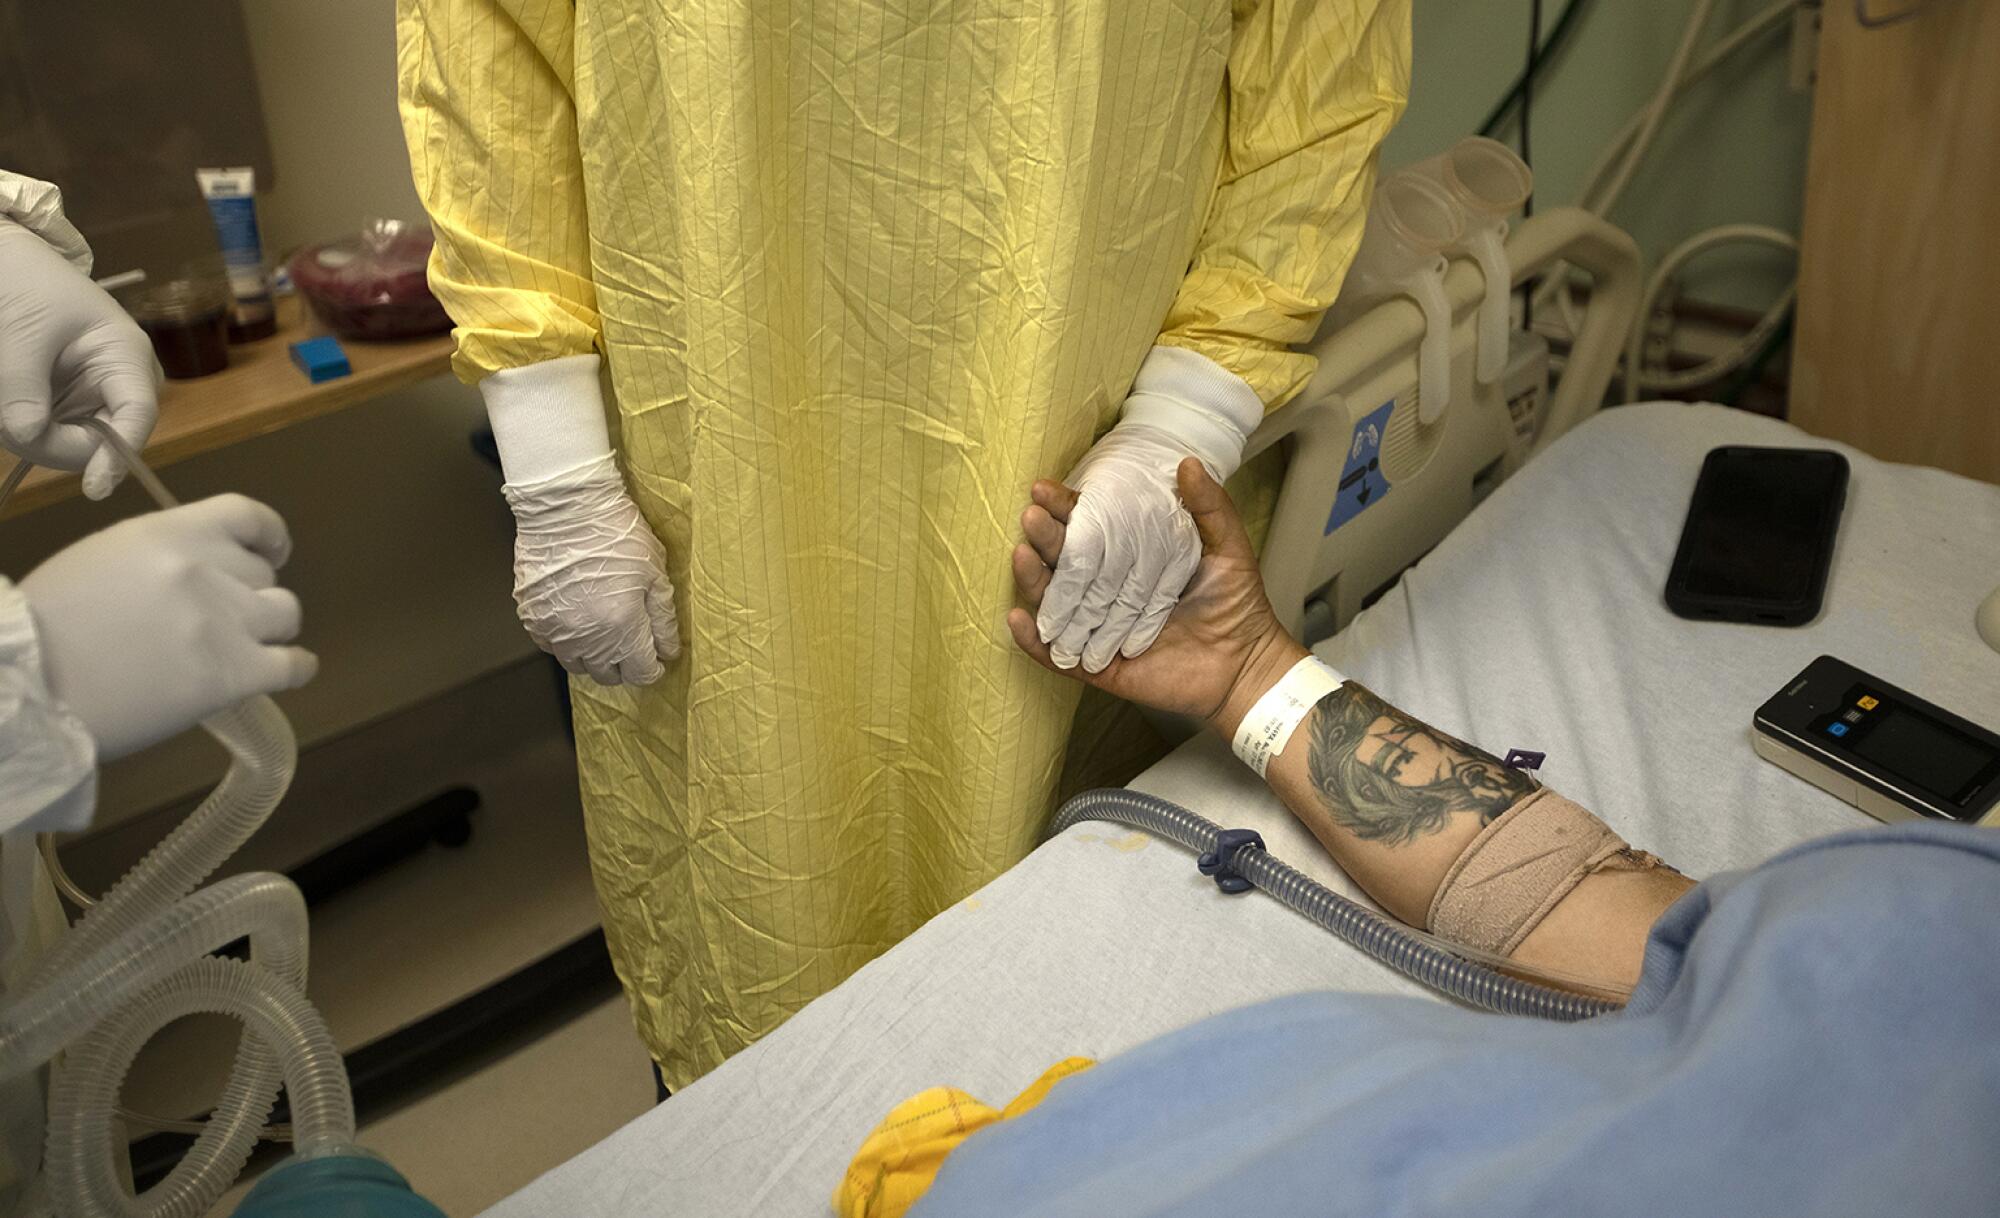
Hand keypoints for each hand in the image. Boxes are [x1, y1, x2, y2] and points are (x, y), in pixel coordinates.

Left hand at [0, 222, 158, 499]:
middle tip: (10, 425)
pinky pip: (43, 432)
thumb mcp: (21, 335)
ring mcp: (88, 396)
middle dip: (54, 442)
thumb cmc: (24, 283)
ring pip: (65, 442)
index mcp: (124, 357)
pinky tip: (5, 396)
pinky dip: (18, 425)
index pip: (136, 415)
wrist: (4, 261)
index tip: (93, 488)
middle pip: (98, 439)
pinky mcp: (62, 404)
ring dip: (27, 432)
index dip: (118, 454)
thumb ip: (23, 390)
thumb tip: (27, 436)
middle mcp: (115, 384)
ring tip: (3, 393)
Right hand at [20, 495, 317, 759]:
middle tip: (223, 620)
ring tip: (248, 647)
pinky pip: (293, 665)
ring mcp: (224, 621)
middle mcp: (205, 569)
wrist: (28, 686)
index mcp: (168, 533)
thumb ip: (158, 558)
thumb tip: (194, 571)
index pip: (246, 515)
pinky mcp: (234, 673)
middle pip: (264, 574)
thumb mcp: (99, 561)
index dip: (269, 535)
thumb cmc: (47, 628)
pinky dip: (297, 669)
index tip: (274, 551)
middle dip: (249, 595)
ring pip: (286, 614)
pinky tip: (288, 672)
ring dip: (270, 630)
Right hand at [504, 453, 679, 685]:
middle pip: (607, 675)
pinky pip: (551, 645)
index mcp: (621, 628)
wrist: (567, 507)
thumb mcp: (655, 574)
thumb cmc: (616, 533)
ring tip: (603, 632)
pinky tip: (577, 618)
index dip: (653, 668)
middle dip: (624, 665)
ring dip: (593, 656)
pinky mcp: (532, 617)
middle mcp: (585, 638)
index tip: (656, 658)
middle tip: (631, 643)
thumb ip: (663, 619)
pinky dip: (566, 640)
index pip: (641, 673)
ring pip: (577, 665)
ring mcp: (555, 629)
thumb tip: (668, 650)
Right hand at [1010, 458, 1305, 731]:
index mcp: (1130, 558)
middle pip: (1065, 561)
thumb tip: (1188, 463)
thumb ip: (1209, 507)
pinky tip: (1019, 618)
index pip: (1089, 528)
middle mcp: (1107, 590)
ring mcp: (1097, 629)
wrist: (1245, 664)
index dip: (1065, 508)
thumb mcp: (1227, 547)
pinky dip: (1033, 640)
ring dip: (1033, 580)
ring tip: (1021, 555)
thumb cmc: (1235, 604)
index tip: (1044, 489)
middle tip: (1031, 517)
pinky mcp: (1095, 666)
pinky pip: (1055, 655)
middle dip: (1045, 538)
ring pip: (1054, 604)